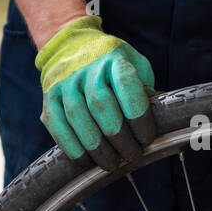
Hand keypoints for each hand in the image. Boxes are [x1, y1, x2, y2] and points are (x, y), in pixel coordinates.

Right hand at [37, 16, 156, 169]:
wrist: (71, 46)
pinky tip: (86, 161)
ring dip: (96, 147)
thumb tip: (163, 120)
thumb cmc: (112, 64)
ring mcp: (65, 82)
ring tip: (112, 164)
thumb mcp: (136, 66)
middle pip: (101, 105)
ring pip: (78, 118)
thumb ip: (146, 90)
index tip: (147, 138)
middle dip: (119, 137)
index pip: (127, 85)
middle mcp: (87, 68)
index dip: (138, 116)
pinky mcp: (49, 97)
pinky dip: (72, 147)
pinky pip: (58, 126)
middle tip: (132, 156)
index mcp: (114, 59)